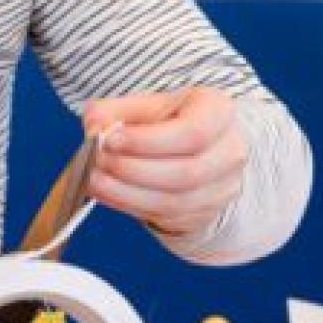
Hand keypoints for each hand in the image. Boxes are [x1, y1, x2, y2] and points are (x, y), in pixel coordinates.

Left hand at [82, 87, 248, 237]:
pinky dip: (130, 206)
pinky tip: (107, 192)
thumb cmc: (171, 121)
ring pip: (174, 201)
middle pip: (186, 172)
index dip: (147, 141)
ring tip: (95, 179)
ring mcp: (221, 188)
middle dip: (133, 170)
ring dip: (127, 193)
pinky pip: (165, 217)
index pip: (192, 133)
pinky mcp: (204, 214)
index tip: (110, 140)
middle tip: (97, 161)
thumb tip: (94, 125)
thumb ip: (115, 111)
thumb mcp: (147, 105)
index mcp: (219, 113)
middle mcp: (229, 152)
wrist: (198, 148)